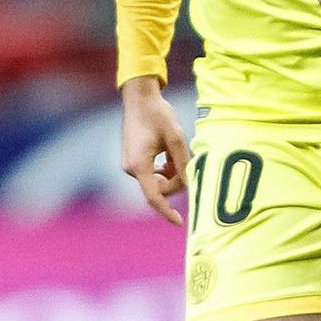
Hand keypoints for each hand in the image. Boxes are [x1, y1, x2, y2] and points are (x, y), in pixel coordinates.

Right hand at [119, 78, 191, 225]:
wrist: (140, 98)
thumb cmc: (158, 114)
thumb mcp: (176, 138)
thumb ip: (183, 162)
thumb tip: (190, 184)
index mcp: (139, 165)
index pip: (154, 197)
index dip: (167, 211)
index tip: (179, 223)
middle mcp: (131, 168)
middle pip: (159, 188)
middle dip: (176, 179)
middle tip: (185, 160)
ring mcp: (130, 165)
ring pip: (157, 181)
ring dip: (170, 173)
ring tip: (175, 152)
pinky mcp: (132, 161)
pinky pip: (151, 174)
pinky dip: (163, 169)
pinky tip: (168, 154)